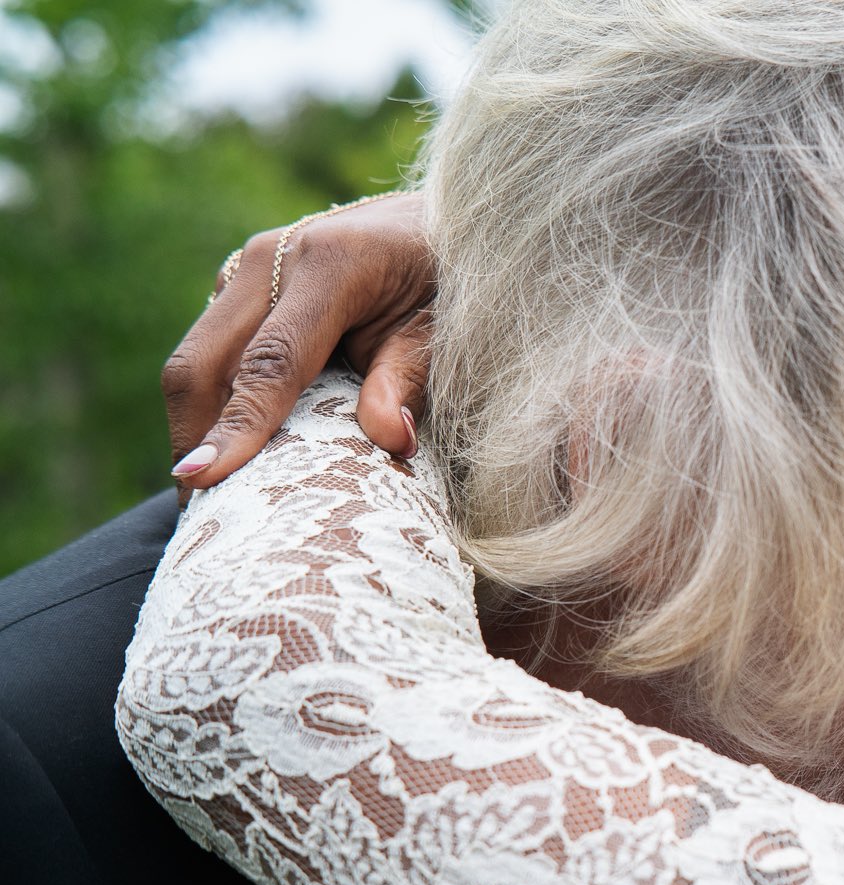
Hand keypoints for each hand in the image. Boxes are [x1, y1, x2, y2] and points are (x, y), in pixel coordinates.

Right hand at [164, 192, 434, 491]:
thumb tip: (392, 442)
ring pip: (199, 358)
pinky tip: (229, 449)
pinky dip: (215, 401)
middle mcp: (272, 257)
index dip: (237, 427)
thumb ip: (410, 379)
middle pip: (205, 362)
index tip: (204, 481)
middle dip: (195, 438)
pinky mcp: (242, 284)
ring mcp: (249, 266)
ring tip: (209, 495)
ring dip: (198, 424)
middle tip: (201, 512)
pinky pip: (214, 350)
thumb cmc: (452, 278)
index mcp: (330, 264)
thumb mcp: (446, 328)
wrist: (438, 218)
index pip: (270, 363)